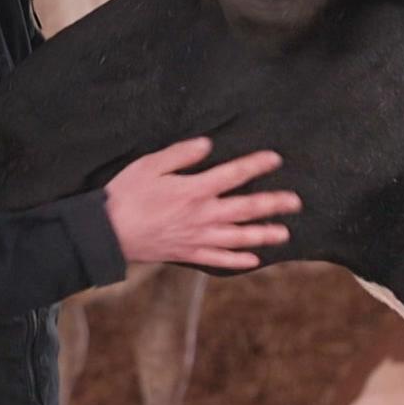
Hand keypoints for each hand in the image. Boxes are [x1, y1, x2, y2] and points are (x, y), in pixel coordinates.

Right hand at [103, 138, 300, 270]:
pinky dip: (238, 260)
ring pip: (238, 237)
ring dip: (263, 235)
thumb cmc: (125, 194)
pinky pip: (219, 258)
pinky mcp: (187, 253)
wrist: (107, 233)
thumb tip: (208, 144)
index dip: (256, 165)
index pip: (233, 175)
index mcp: (194, 190)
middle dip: (273, 204)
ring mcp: (197, 237)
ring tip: (285, 233)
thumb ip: (181, 154)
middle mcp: (202, 215)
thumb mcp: (150, 165)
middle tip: (297, 202)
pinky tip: (255, 260)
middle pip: (245, 208)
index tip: (276, 159)